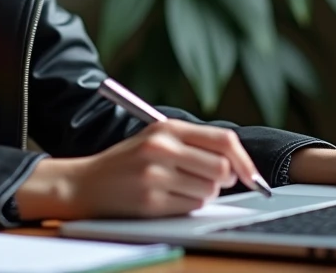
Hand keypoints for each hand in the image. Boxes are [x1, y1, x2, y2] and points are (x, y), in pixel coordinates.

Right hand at [14, 120, 262, 219]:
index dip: (243, 159)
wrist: (85, 183)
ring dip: (202, 194)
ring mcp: (156, 176)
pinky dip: (186, 206)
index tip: (250, 174)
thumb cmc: (127, 162)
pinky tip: (166, 198)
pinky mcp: (151, 201)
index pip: (223, 140)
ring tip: (177, 187)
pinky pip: (190, 207)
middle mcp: (162, 148)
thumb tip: (237, 164)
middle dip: (222, 180)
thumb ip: (193, 144)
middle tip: (208, 181)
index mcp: (166, 128)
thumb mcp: (156, 139)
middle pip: (221, 168)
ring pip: (209, 191)